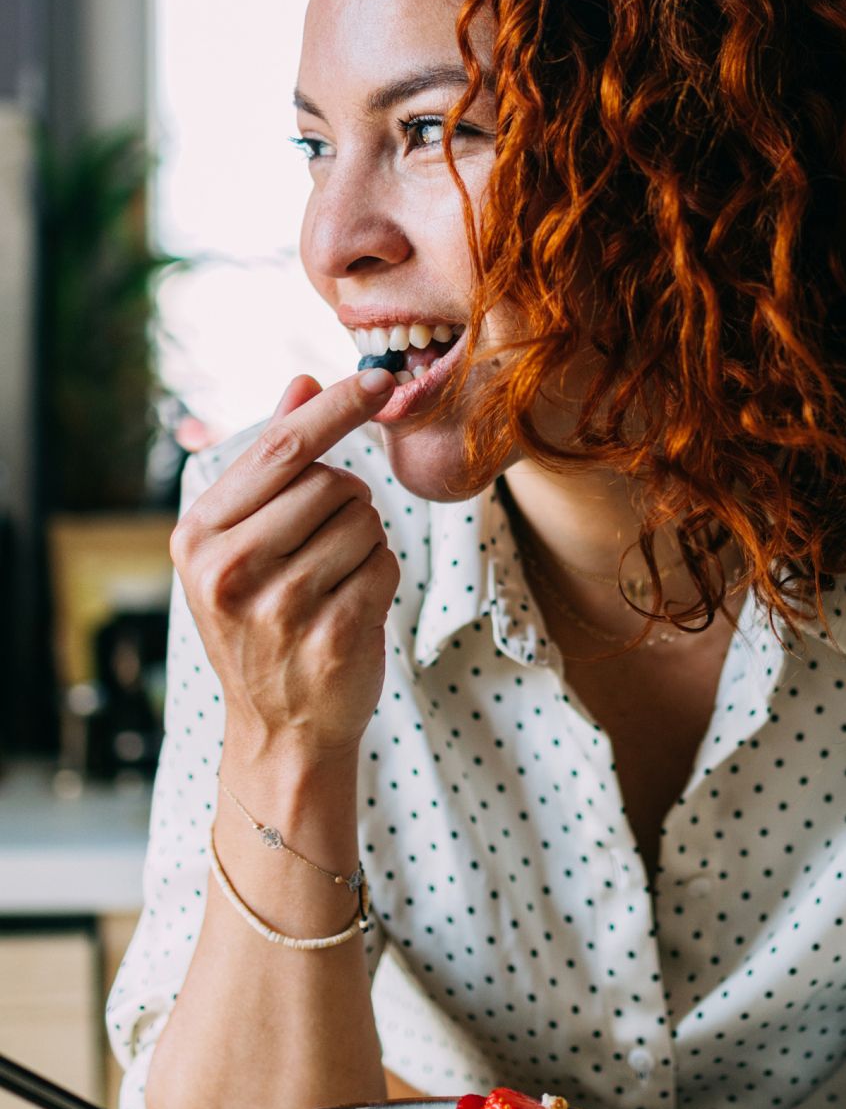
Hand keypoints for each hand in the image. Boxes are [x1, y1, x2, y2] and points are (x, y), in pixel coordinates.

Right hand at [169, 369, 399, 760]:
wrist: (280, 730)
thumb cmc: (264, 624)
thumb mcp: (244, 543)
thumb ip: (272, 463)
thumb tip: (303, 381)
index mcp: (197, 536)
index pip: (280, 447)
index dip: (337, 406)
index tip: (381, 378)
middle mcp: (228, 569)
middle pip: (329, 483)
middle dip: (346, 501)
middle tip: (324, 545)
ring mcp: (278, 606)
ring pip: (364, 521)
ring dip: (365, 540)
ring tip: (332, 580)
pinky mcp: (330, 635)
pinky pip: (385, 563)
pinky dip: (381, 575)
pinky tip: (351, 606)